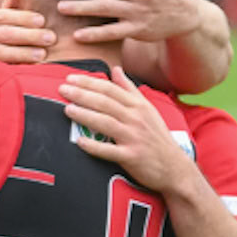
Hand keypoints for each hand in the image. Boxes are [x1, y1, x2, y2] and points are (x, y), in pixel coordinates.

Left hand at [57, 66, 192, 193]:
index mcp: (138, 106)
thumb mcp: (147, 109)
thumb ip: (129, 89)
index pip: (110, 89)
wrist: (174, 167)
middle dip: (82, 94)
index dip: (89, 82)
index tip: (71, 78)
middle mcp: (136, 119)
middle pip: (106, 103)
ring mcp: (134, 137)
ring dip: (85, 115)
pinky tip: (80, 141)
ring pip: (106, 122)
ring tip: (67, 109)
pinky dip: (94, 146)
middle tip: (63, 89)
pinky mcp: (132, 157)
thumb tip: (115, 69)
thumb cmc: (156, 137)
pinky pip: (110, 150)